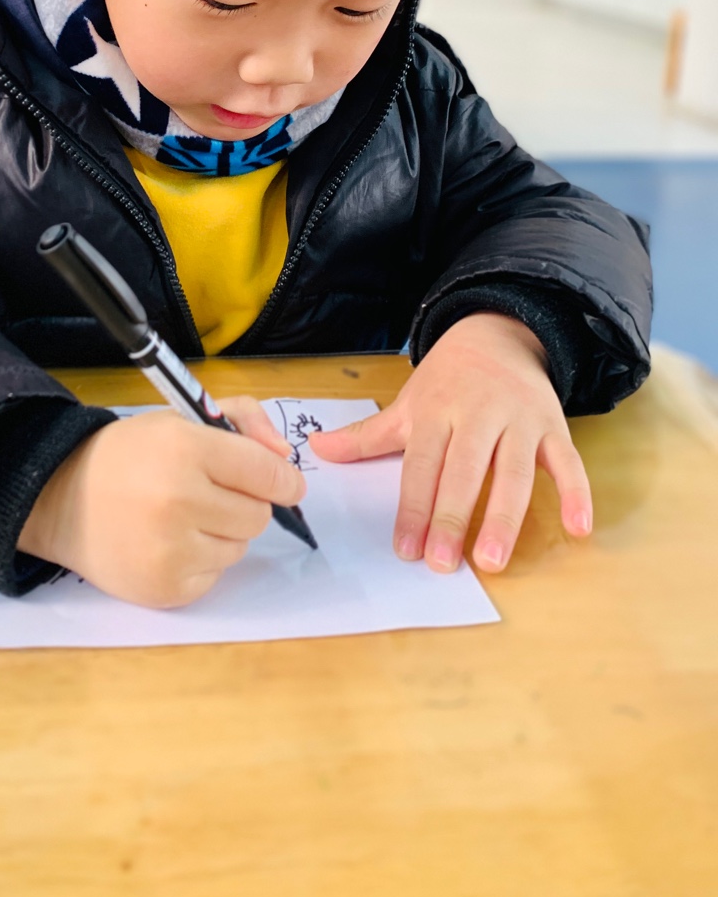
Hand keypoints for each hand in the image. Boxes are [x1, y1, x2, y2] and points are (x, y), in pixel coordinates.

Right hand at [17, 396, 306, 607]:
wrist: (61, 499)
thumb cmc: (128, 456)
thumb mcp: (180, 419)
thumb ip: (243, 420)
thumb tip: (286, 461)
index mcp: (185, 449)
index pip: (266, 473)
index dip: (283, 479)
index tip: (284, 483)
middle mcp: (179, 500)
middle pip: (259, 516)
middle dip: (244, 504)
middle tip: (209, 494)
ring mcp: (171, 550)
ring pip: (239, 548)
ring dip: (221, 534)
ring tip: (180, 518)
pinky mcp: (165, 588)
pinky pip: (215, 576)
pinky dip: (201, 562)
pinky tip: (167, 543)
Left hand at [308, 313, 592, 574]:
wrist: (498, 334)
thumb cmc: (447, 380)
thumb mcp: (407, 403)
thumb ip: (367, 436)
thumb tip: (318, 451)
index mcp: (436, 411)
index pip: (422, 465)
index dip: (413, 507)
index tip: (406, 548)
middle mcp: (478, 415)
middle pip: (465, 471)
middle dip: (453, 516)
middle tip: (444, 562)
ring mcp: (519, 420)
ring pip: (514, 472)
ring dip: (505, 516)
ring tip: (493, 559)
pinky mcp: (553, 425)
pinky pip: (568, 461)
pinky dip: (576, 493)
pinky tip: (578, 529)